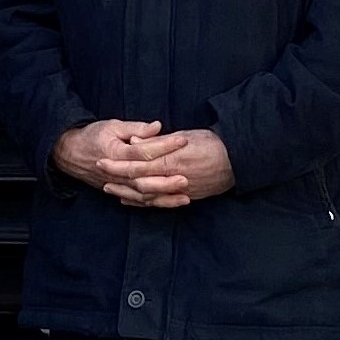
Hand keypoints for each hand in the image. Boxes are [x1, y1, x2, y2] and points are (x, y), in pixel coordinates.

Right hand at [52, 120, 187, 193]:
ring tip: (185, 197)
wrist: (70, 154)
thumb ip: (135, 128)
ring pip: (142, 195)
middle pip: (143, 181)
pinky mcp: (119, 191)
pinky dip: (155, 204)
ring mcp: (117, 185)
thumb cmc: (92, 136)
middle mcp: (116, 173)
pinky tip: (171, 203)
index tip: (183, 140)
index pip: (143, 152)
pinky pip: (138, 201)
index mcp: (115, 153)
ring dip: (164, 198)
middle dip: (165, 182)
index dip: (164, 146)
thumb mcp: (112, 126)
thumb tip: (157, 127)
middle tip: (186, 178)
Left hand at [96, 127, 233, 207]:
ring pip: (147, 196)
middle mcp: (173, 178)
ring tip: (111, 190)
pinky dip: (143, 202)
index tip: (102, 160)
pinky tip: (130, 201)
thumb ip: (158, 141)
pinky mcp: (186, 197)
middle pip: (138, 183)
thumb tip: (136, 141)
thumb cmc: (212, 142)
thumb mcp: (184, 135)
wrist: (239, 159)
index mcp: (171, 159)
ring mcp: (180, 191)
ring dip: (127, 194)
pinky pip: (160, 203)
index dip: (118, 164)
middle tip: (101, 177)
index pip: (138, 164)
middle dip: (118, 180)